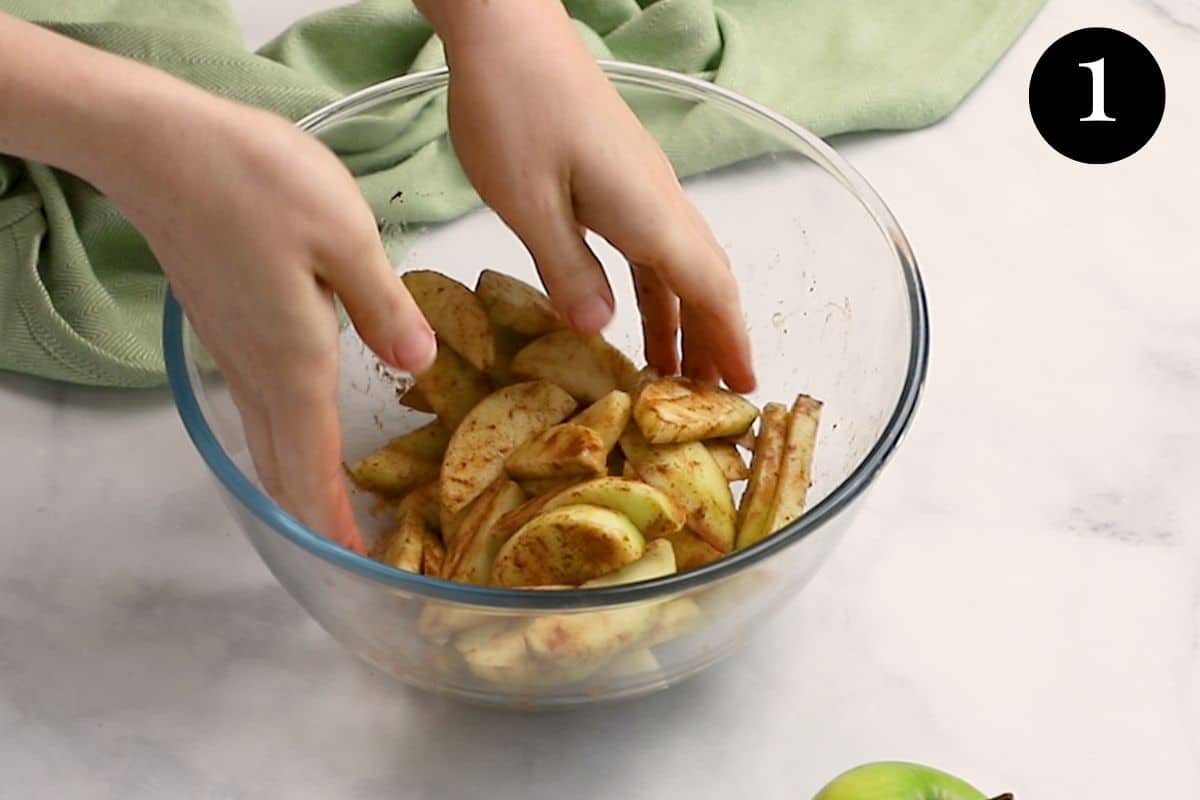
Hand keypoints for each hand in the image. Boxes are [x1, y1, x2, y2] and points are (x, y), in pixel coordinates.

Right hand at [100, 92, 435, 552]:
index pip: (315, 466)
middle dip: (317, 514)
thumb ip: (383, 307)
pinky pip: (259, 405)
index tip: (357, 560)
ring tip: (337, 505)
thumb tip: (419, 362)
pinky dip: (286, 437)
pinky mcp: (224, 326)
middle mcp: (258, 371)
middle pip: (285, 466)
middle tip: (356, 546)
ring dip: (300, 480)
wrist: (159, 145)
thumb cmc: (256, 181)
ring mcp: (234, 351)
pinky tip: (308, 426)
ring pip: (268, 439)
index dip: (335, 520)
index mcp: (294, 362)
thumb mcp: (344, 235)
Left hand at [424, 0, 755, 391]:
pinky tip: (638, 311)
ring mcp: (642, 185)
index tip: (745, 389)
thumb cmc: (513, 110)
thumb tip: (601, 329)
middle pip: (707, 278)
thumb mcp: (528, 203)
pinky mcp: (619, 176)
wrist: (506, 32)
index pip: (709, 289)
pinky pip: (653, 246)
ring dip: (686, 316)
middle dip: (717, 338)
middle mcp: (658, 200)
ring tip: (677, 370)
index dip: (729, 341)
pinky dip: (658, 288)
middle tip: (716, 398)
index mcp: (648, 212)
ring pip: (681, 263)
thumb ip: (568, 269)